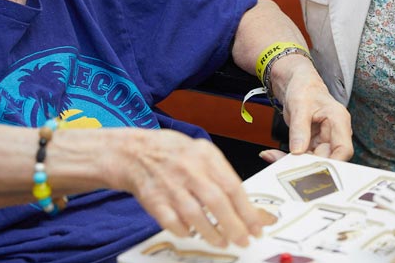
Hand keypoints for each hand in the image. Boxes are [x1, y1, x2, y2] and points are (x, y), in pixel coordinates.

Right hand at [113, 130, 275, 247]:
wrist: (135, 152)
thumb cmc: (174, 154)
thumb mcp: (202, 153)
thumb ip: (223, 176)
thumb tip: (249, 207)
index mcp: (206, 156)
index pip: (233, 186)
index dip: (248, 210)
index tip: (258, 226)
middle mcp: (189, 169)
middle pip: (217, 202)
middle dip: (234, 226)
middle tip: (244, 240)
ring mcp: (171, 185)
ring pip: (196, 216)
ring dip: (213, 234)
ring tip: (223, 242)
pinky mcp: (154, 200)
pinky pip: (173, 223)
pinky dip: (185, 232)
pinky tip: (192, 234)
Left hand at [273, 58, 352, 160]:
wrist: (298, 84)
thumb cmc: (304, 88)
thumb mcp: (300, 104)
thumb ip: (299, 128)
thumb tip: (298, 151)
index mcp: (339, 120)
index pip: (344, 149)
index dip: (333, 163)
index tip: (314, 170)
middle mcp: (335, 134)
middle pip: (328, 159)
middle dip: (307, 166)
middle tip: (285, 166)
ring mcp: (324, 141)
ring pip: (314, 162)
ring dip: (294, 164)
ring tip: (274, 158)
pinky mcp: (313, 146)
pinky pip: (303, 158)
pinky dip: (288, 159)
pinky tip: (274, 156)